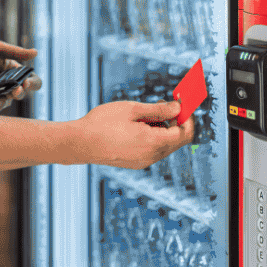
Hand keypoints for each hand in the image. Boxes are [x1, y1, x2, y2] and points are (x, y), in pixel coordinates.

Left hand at [0, 41, 42, 113]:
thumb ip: (16, 52)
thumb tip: (36, 52)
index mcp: (17, 73)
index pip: (34, 82)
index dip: (33, 84)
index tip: (25, 83)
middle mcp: (11, 86)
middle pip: (21, 95)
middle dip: (17, 94)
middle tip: (13, 92)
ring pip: (4, 104)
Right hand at [66, 99, 194, 169]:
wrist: (79, 143)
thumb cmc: (102, 123)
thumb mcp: (132, 109)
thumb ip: (158, 110)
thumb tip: (178, 108)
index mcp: (153, 142)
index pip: (184, 133)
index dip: (187, 117)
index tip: (181, 104)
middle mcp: (151, 156)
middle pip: (177, 140)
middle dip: (176, 121)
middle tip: (164, 103)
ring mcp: (143, 162)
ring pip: (165, 145)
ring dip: (164, 128)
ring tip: (145, 113)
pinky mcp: (135, 163)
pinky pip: (154, 150)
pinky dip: (154, 136)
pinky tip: (138, 125)